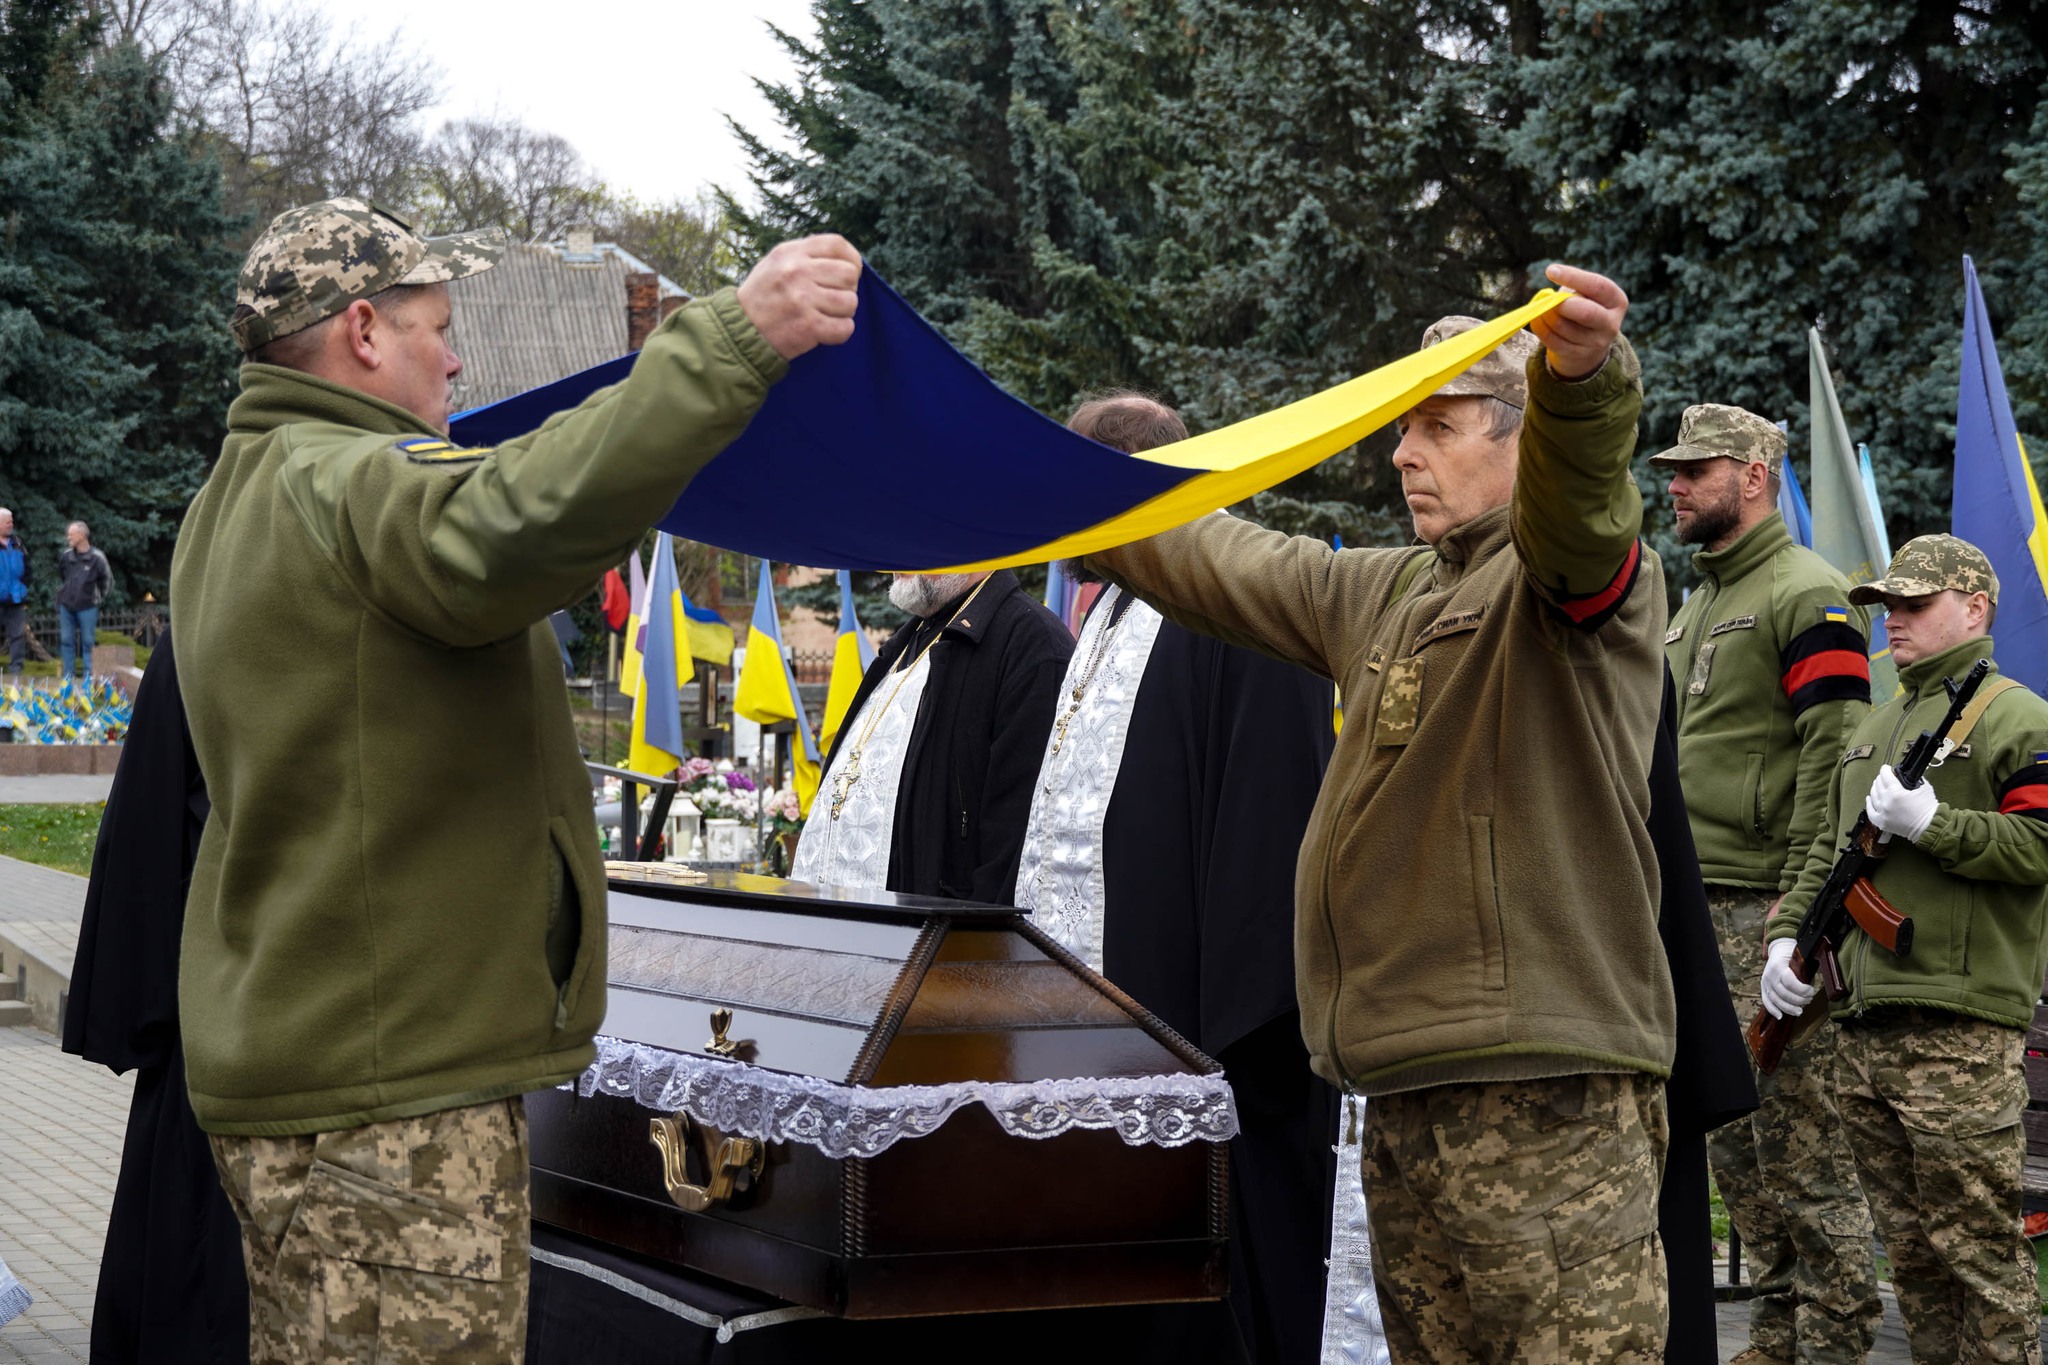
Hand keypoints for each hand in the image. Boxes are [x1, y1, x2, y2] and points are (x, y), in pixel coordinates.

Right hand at [736, 234, 862, 359]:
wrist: (739, 330)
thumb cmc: (763, 296)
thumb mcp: (776, 263)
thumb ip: (806, 256)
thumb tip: (845, 259)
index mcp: (791, 252)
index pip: (837, 245)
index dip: (852, 259)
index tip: (851, 272)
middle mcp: (797, 272)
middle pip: (849, 274)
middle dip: (847, 289)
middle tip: (833, 299)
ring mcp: (803, 299)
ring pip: (850, 302)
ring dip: (843, 313)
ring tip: (826, 315)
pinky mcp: (808, 326)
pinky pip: (845, 328)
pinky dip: (840, 332)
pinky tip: (826, 331)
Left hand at [1530, 264, 1627, 381]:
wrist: (1589, 343)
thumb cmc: (1585, 307)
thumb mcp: (1587, 294)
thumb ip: (1572, 290)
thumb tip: (1548, 297)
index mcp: (1617, 301)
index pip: (1598, 286)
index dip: (1573, 277)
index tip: (1551, 270)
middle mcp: (1611, 324)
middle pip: (1585, 312)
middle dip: (1562, 304)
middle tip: (1547, 297)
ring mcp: (1596, 343)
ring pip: (1563, 327)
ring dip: (1546, 314)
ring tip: (1542, 306)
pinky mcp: (1578, 355)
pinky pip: (1552, 340)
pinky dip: (1540, 327)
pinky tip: (1537, 317)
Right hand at [1760, 937, 1816, 1020]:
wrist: (1779, 950)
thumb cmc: (1793, 956)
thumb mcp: (1800, 960)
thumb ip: (1804, 974)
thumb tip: (1810, 990)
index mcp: (1779, 966)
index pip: (1789, 982)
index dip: (1801, 989)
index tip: (1811, 990)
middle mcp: (1770, 975)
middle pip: (1782, 993)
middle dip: (1798, 1000)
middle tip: (1809, 1000)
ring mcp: (1765, 982)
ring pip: (1775, 999)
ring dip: (1788, 1008)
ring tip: (1799, 1011)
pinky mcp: (1763, 988)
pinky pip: (1766, 1001)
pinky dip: (1773, 1010)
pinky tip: (1780, 1016)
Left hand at [1865, 763, 1937, 842]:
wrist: (1930, 827)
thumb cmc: (1928, 809)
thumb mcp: (1924, 788)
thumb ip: (1913, 779)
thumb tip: (1906, 775)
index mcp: (1896, 792)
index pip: (1885, 775)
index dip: (1885, 769)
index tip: (1886, 768)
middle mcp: (1886, 802)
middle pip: (1877, 784)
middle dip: (1881, 778)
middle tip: (1885, 777)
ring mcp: (1883, 813)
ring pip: (1872, 796)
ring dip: (1875, 788)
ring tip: (1878, 786)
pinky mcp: (1882, 822)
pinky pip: (1870, 811)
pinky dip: (1869, 804)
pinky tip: (1869, 798)